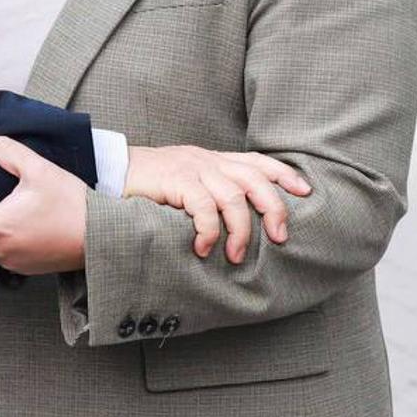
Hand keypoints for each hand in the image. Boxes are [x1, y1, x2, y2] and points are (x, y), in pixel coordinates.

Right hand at [125, 145, 311, 263]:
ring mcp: (193, 169)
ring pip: (234, 197)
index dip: (284, 175)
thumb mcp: (186, 179)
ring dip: (241, 231)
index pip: (258, 161)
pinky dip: (210, 232)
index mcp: (214, 159)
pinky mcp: (177, 181)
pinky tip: (203, 249)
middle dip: (274, 209)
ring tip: (237, 256)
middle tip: (280, 237)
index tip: (306, 192)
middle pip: (256, 180)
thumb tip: (237, 219)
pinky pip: (205, 208)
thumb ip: (210, 189)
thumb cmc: (150, 182)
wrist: (111, 170)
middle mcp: (209, 161)